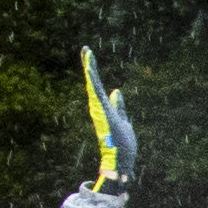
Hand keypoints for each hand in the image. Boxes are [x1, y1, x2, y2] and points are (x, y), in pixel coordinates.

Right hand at [80, 48, 136, 192]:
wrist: (121, 159)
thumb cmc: (122, 143)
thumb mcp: (122, 119)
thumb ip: (118, 106)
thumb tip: (116, 91)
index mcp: (104, 108)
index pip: (98, 87)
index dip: (95, 73)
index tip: (91, 59)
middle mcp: (99, 106)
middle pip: (93, 83)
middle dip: (89, 65)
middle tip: (85, 49)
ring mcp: (99, 108)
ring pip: (93, 84)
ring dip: (90, 67)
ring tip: (86, 51)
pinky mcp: (101, 110)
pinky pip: (96, 91)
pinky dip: (93, 78)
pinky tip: (90, 65)